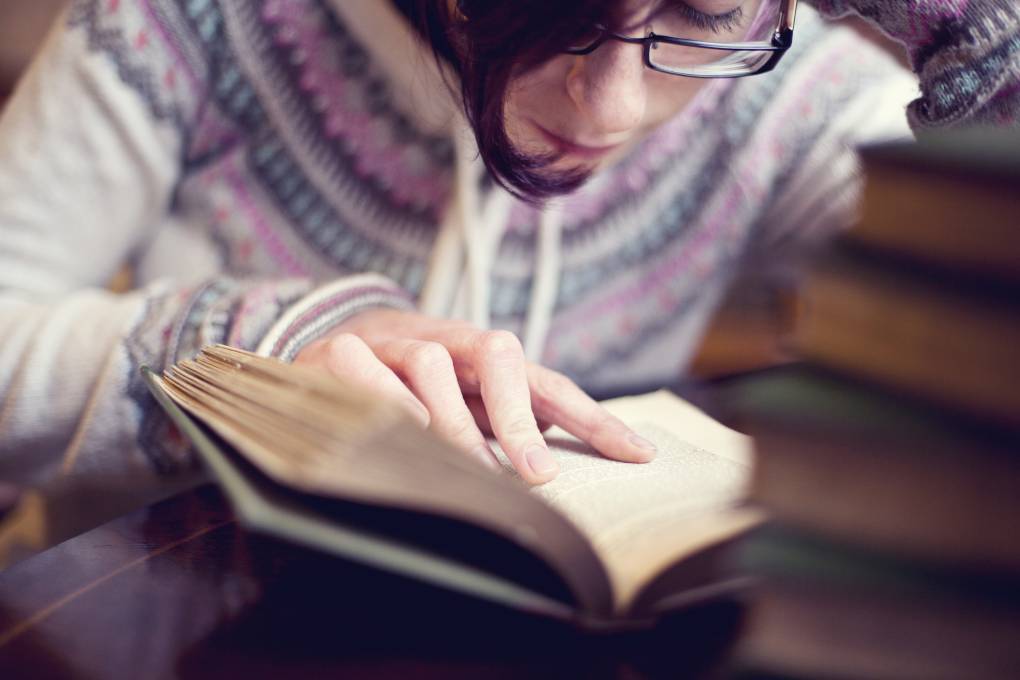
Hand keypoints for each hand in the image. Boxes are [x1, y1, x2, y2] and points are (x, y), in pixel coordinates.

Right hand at [293, 309, 656, 483]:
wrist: (328, 342)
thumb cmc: (413, 386)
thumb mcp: (464, 405)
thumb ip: (504, 430)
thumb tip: (550, 472)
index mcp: (487, 358)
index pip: (548, 383)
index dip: (593, 417)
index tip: (638, 455)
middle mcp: (449, 339)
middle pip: (499, 356)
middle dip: (520, 419)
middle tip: (538, 476)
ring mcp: (396, 340)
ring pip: (433, 363)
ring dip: (453, 422)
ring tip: (469, 470)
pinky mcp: (343, 349)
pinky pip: (366, 369)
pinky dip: (385, 403)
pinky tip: (399, 435)